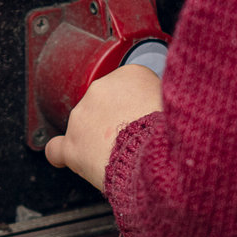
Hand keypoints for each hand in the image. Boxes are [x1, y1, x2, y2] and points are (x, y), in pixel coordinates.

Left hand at [43, 63, 163, 191]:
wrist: (160, 161)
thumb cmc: (174, 135)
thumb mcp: (179, 104)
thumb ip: (162, 98)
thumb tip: (163, 104)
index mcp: (130, 75)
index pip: (128, 86)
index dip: (137, 106)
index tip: (145, 117)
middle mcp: (101, 89)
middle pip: (104, 104)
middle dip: (116, 121)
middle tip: (137, 140)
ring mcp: (82, 117)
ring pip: (84, 125)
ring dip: (97, 138)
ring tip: (121, 156)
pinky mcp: (72, 145)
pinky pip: (57, 149)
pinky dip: (64, 154)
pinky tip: (71, 158)